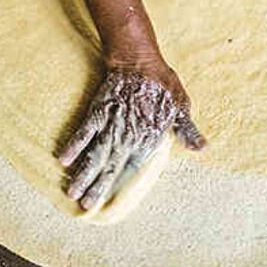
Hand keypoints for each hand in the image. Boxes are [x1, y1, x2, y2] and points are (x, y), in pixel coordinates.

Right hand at [58, 61, 203, 210]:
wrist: (140, 61)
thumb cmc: (163, 84)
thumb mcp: (181, 107)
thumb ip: (188, 131)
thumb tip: (203, 149)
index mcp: (149, 138)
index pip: (133, 168)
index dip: (120, 184)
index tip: (109, 200)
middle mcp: (129, 135)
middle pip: (111, 166)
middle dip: (97, 187)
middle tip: (86, 205)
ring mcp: (112, 124)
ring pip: (95, 154)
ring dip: (84, 173)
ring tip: (72, 192)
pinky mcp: (98, 112)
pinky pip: (84, 132)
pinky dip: (74, 145)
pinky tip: (63, 160)